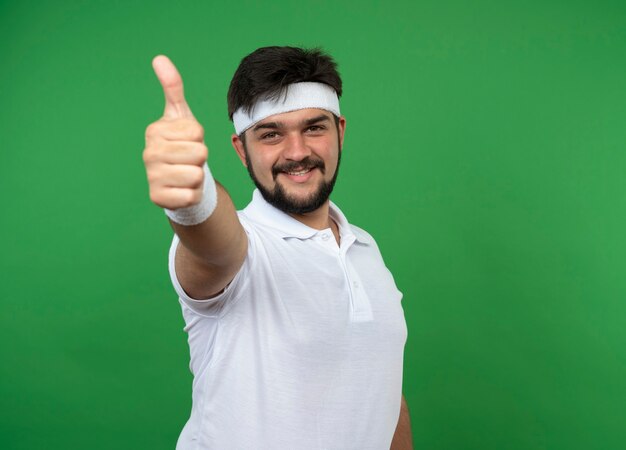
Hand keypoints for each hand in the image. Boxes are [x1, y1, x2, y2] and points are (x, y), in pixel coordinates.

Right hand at [143, 55, 207, 209]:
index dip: (198, 138)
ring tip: (185, 174)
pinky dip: (193, 194)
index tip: (187, 142)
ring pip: (197, 175)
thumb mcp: (181, 117)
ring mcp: (151, 177)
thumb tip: (160, 58)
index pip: (197, 132)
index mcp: (155, 131)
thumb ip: (173, 88)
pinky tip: (181, 190)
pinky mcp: (158, 199)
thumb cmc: (181, 146)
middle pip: (199, 153)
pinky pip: (192, 194)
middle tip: (188, 161)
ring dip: (197, 177)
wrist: (177, 181)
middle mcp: (148, 153)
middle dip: (200, 159)